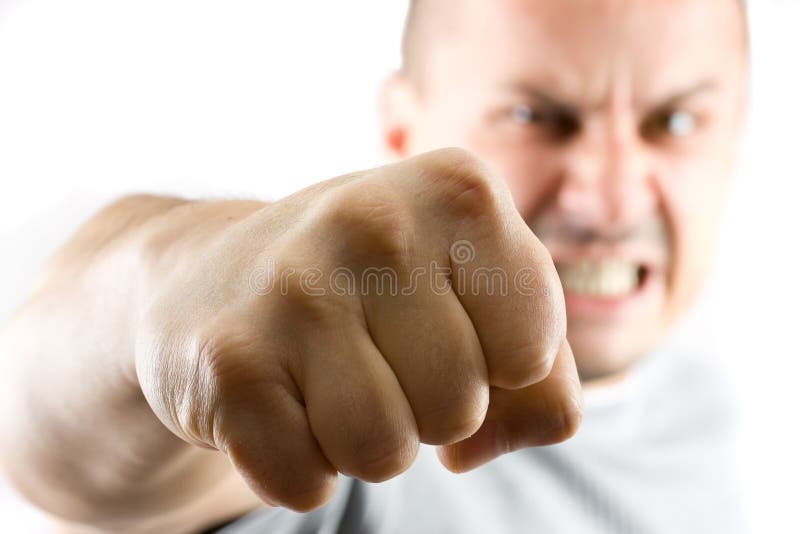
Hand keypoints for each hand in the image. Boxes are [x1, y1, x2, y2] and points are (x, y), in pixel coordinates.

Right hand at [136, 147, 581, 511]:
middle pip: (460, 407)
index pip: (532, 350)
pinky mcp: (227, 362)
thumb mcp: (470, 293)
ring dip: (364, 442)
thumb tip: (478, 449)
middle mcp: (373, 219)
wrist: (212, 273)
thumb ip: (540, 373)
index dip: (493, 366)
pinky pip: (305, 482)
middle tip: (371, 355)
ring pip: (385, 453)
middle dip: (425, 408)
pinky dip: (298, 466)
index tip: (441, 328)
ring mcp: (294, 288)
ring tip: (325, 379)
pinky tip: (275, 400)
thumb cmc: (368, 288)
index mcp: (457, 190)